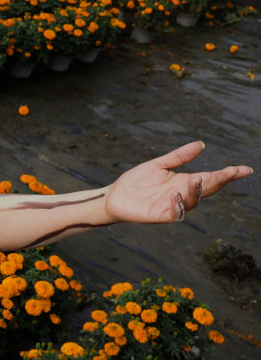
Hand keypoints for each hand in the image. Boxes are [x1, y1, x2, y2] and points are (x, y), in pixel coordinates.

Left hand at [105, 141, 252, 222]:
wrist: (114, 196)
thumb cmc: (136, 181)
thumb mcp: (158, 165)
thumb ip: (179, 156)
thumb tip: (201, 144)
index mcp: (184, 181)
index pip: (211, 178)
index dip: (228, 175)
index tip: (244, 169)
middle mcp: (182, 194)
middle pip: (206, 189)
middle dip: (220, 181)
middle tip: (232, 172)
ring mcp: (173, 206)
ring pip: (193, 202)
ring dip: (197, 191)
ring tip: (199, 179)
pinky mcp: (160, 216)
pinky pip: (174, 214)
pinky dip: (178, 206)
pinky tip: (176, 195)